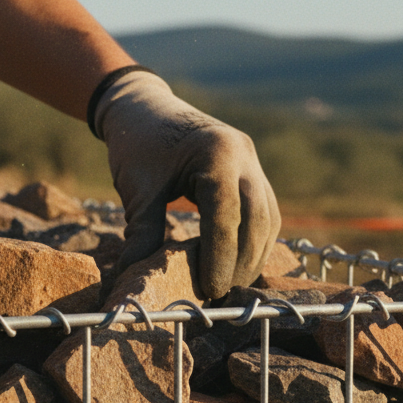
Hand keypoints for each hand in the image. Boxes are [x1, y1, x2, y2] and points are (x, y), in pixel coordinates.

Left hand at [95, 71, 280, 298]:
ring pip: (268, 218)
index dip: (220, 257)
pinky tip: (238, 263)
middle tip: (219, 294)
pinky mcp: (253, 171)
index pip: (225, 215)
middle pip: (257, 219)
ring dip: (253, 255)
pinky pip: (265, 212)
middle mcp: (243, 155)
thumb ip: (143, 232)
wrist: (145, 108)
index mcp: (216, 153)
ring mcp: (253, 162)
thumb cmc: (137, 144)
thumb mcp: (137, 188)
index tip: (209, 289)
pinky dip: (255, 240)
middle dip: (242, 262)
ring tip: (229, 285)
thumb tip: (134, 276)